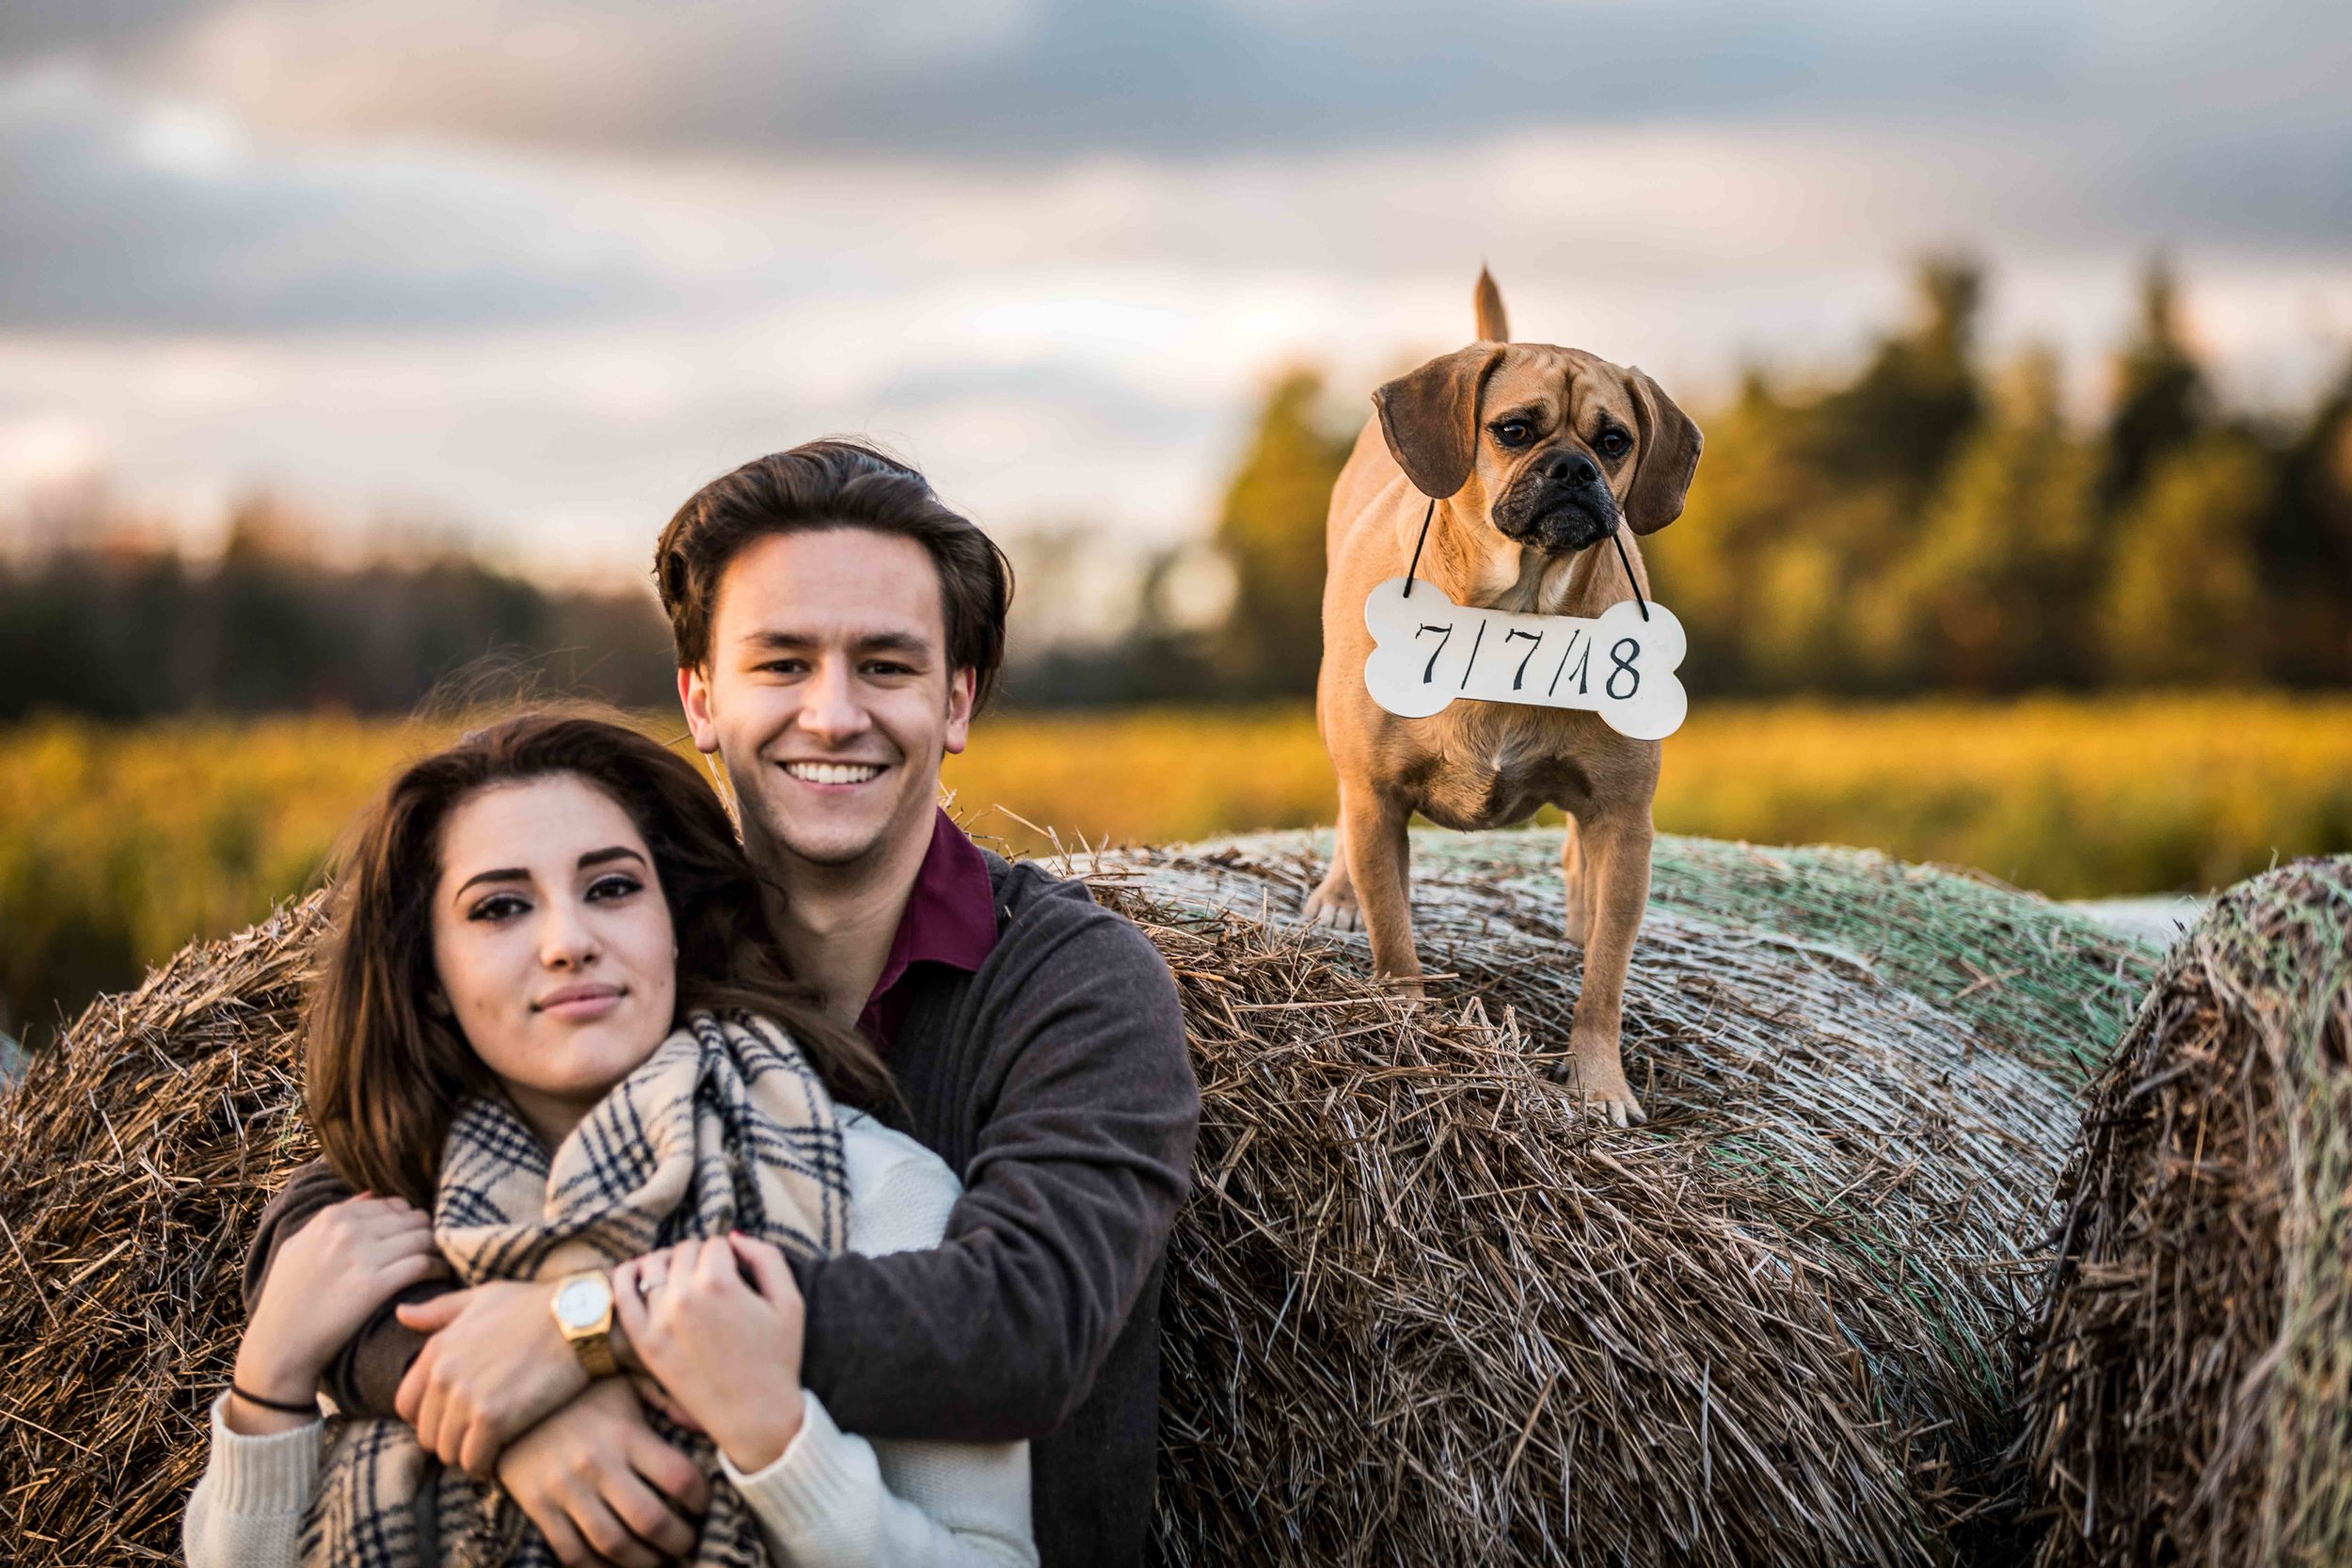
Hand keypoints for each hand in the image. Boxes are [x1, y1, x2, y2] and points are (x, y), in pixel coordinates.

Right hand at [233, 1193, 446, 1434]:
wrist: (279, 1345)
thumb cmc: (286, 1299)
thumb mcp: (298, 1246)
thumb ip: (333, 1217)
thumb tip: (371, 1194)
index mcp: (331, 1218)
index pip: (392, 1204)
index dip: (408, 1221)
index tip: (414, 1236)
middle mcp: (348, 1231)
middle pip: (413, 1218)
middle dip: (426, 1233)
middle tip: (433, 1250)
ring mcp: (362, 1257)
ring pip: (424, 1238)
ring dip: (436, 1250)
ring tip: (439, 1262)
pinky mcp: (375, 1286)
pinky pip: (424, 1264)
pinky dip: (438, 1268)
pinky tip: (439, 1276)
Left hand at [395, 1279, 589, 1475]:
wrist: (580, 1318)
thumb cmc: (536, 1305)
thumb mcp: (483, 1298)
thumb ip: (440, 1311)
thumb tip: (401, 1313)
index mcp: (437, 1349)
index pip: (407, 1405)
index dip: (429, 1418)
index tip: (456, 1419)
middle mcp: (443, 1375)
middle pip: (427, 1434)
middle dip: (450, 1439)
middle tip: (478, 1437)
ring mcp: (466, 1398)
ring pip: (448, 1452)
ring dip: (468, 1454)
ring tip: (492, 1447)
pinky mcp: (493, 1418)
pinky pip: (473, 1460)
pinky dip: (486, 1464)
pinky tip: (502, 1455)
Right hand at [496, 1376, 707, 1567]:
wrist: (509, 1396)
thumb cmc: (580, 1389)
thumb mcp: (624, 1380)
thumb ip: (665, 1396)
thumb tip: (704, 1422)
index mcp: (626, 1432)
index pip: (680, 1477)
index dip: (701, 1499)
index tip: (703, 1505)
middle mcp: (598, 1463)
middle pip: (651, 1520)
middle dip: (678, 1540)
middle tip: (687, 1543)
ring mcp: (565, 1488)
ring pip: (614, 1544)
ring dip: (644, 1561)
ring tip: (657, 1559)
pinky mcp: (538, 1505)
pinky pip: (571, 1552)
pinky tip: (615, 1564)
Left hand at [612, 1235, 806, 1472]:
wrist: (755, 1416)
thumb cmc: (778, 1359)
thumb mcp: (790, 1301)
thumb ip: (766, 1256)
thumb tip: (733, 1236)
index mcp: (719, 1283)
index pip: (716, 1243)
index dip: (731, 1256)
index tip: (739, 1275)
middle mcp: (683, 1297)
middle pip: (684, 1250)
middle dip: (702, 1259)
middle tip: (716, 1282)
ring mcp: (658, 1320)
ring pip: (654, 1264)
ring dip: (669, 1263)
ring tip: (685, 1279)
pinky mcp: (644, 1342)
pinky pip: (622, 1293)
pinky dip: (627, 1275)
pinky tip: (640, 1274)